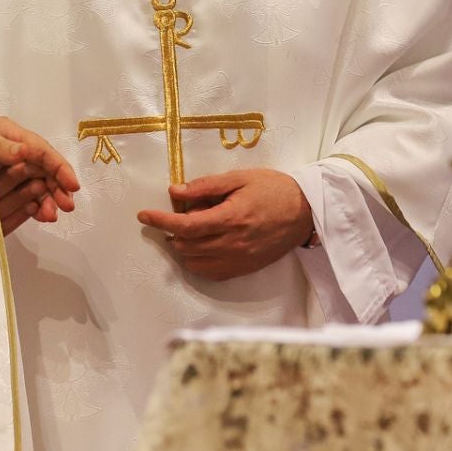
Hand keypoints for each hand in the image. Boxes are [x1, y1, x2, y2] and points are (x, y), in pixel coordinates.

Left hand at [0, 115, 79, 233]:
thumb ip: (1, 146)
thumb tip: (26, 152)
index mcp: (14, 137)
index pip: (42, 152)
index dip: (59, 168)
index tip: (72, 185)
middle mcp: (16, 155)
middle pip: (44, 172)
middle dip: (57, 188)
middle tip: (67, 207)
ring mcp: (10, 174)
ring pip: (36, 187)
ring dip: (47, 201)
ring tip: (50, 216)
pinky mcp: (2, 192)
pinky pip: (23, 200)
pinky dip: (33, 207)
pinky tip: (40, 214)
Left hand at [137, 168, 313, 281]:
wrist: (307, 211)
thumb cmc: (275, 189)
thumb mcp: (240, 178)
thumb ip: (206, 187)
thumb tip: (175, 191)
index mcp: (231, 218)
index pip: (185, 225)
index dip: (160, 221)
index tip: (144, 215)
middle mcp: (233, 244)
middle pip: (186, 245)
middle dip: (172, 231)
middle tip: (175, 214)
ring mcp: (239, 260)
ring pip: (194, 262)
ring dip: (183, 247)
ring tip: (189, 229)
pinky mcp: (244, 269)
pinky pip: (211, 273)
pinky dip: (198, 262)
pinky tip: (201, 246)